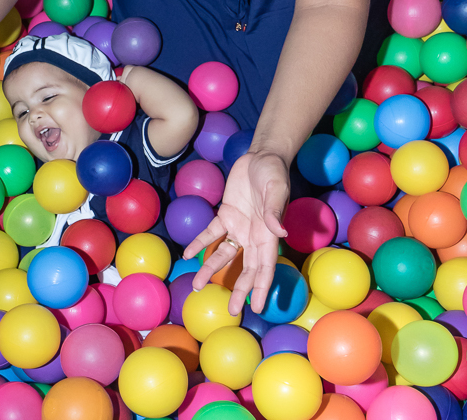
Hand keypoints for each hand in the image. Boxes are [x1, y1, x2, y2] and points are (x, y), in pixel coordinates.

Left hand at [183, 151, 289, 315]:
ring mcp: (239, 226)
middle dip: (239, 290)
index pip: (265, 267)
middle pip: (246, 268)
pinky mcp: (226, 214)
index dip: (261, 287)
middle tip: (232, 310)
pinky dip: (200, 243)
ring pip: (224, 255)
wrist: (261, 156)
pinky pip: (211, 233)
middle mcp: (254, 236)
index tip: (256, 307)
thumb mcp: (277, 189)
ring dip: (211, 269)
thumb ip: (275, 211)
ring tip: (196, 285)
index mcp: (268, 234)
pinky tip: (187, 254)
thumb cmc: (274, 172)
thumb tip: (279, 232)